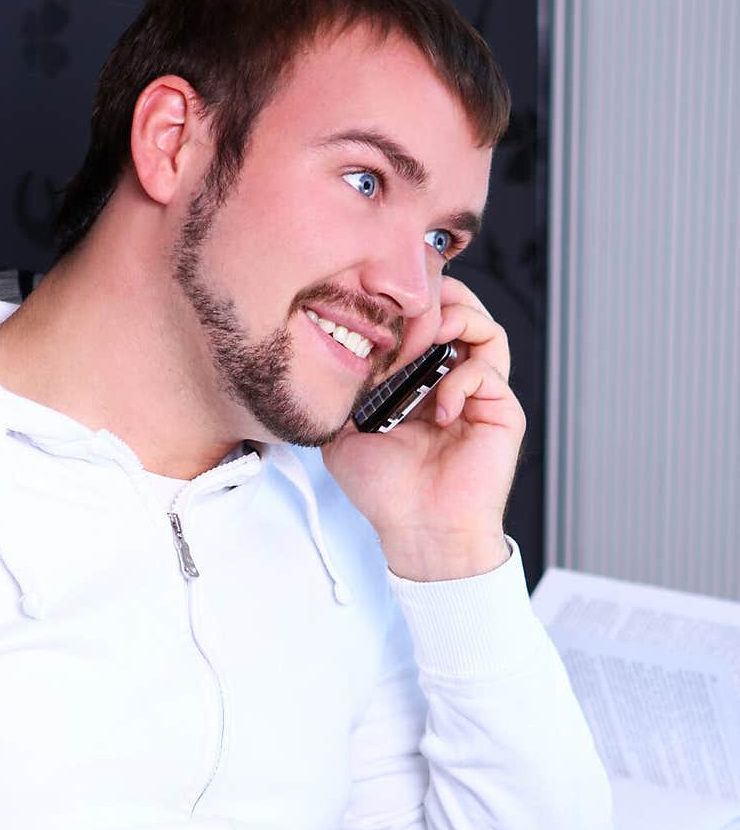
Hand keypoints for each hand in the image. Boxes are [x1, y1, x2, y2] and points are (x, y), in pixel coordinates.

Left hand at [321, 277, 524, 580]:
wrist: (419, 530)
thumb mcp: (344, 438)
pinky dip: (462, 378)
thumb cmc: (387, 494)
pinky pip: (489, 370)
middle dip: (438, 299)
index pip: (424, 325)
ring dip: (459, 320)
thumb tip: (327, 366)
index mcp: (419, 386)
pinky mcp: (501, 412)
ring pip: (486, 330)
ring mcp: (479, 396)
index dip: (408, 308)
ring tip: (431, 335)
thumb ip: (341, 401)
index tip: (381, 309)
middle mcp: (452, 384)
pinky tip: (439, 408)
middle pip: (461, 314)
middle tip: (412, 307)